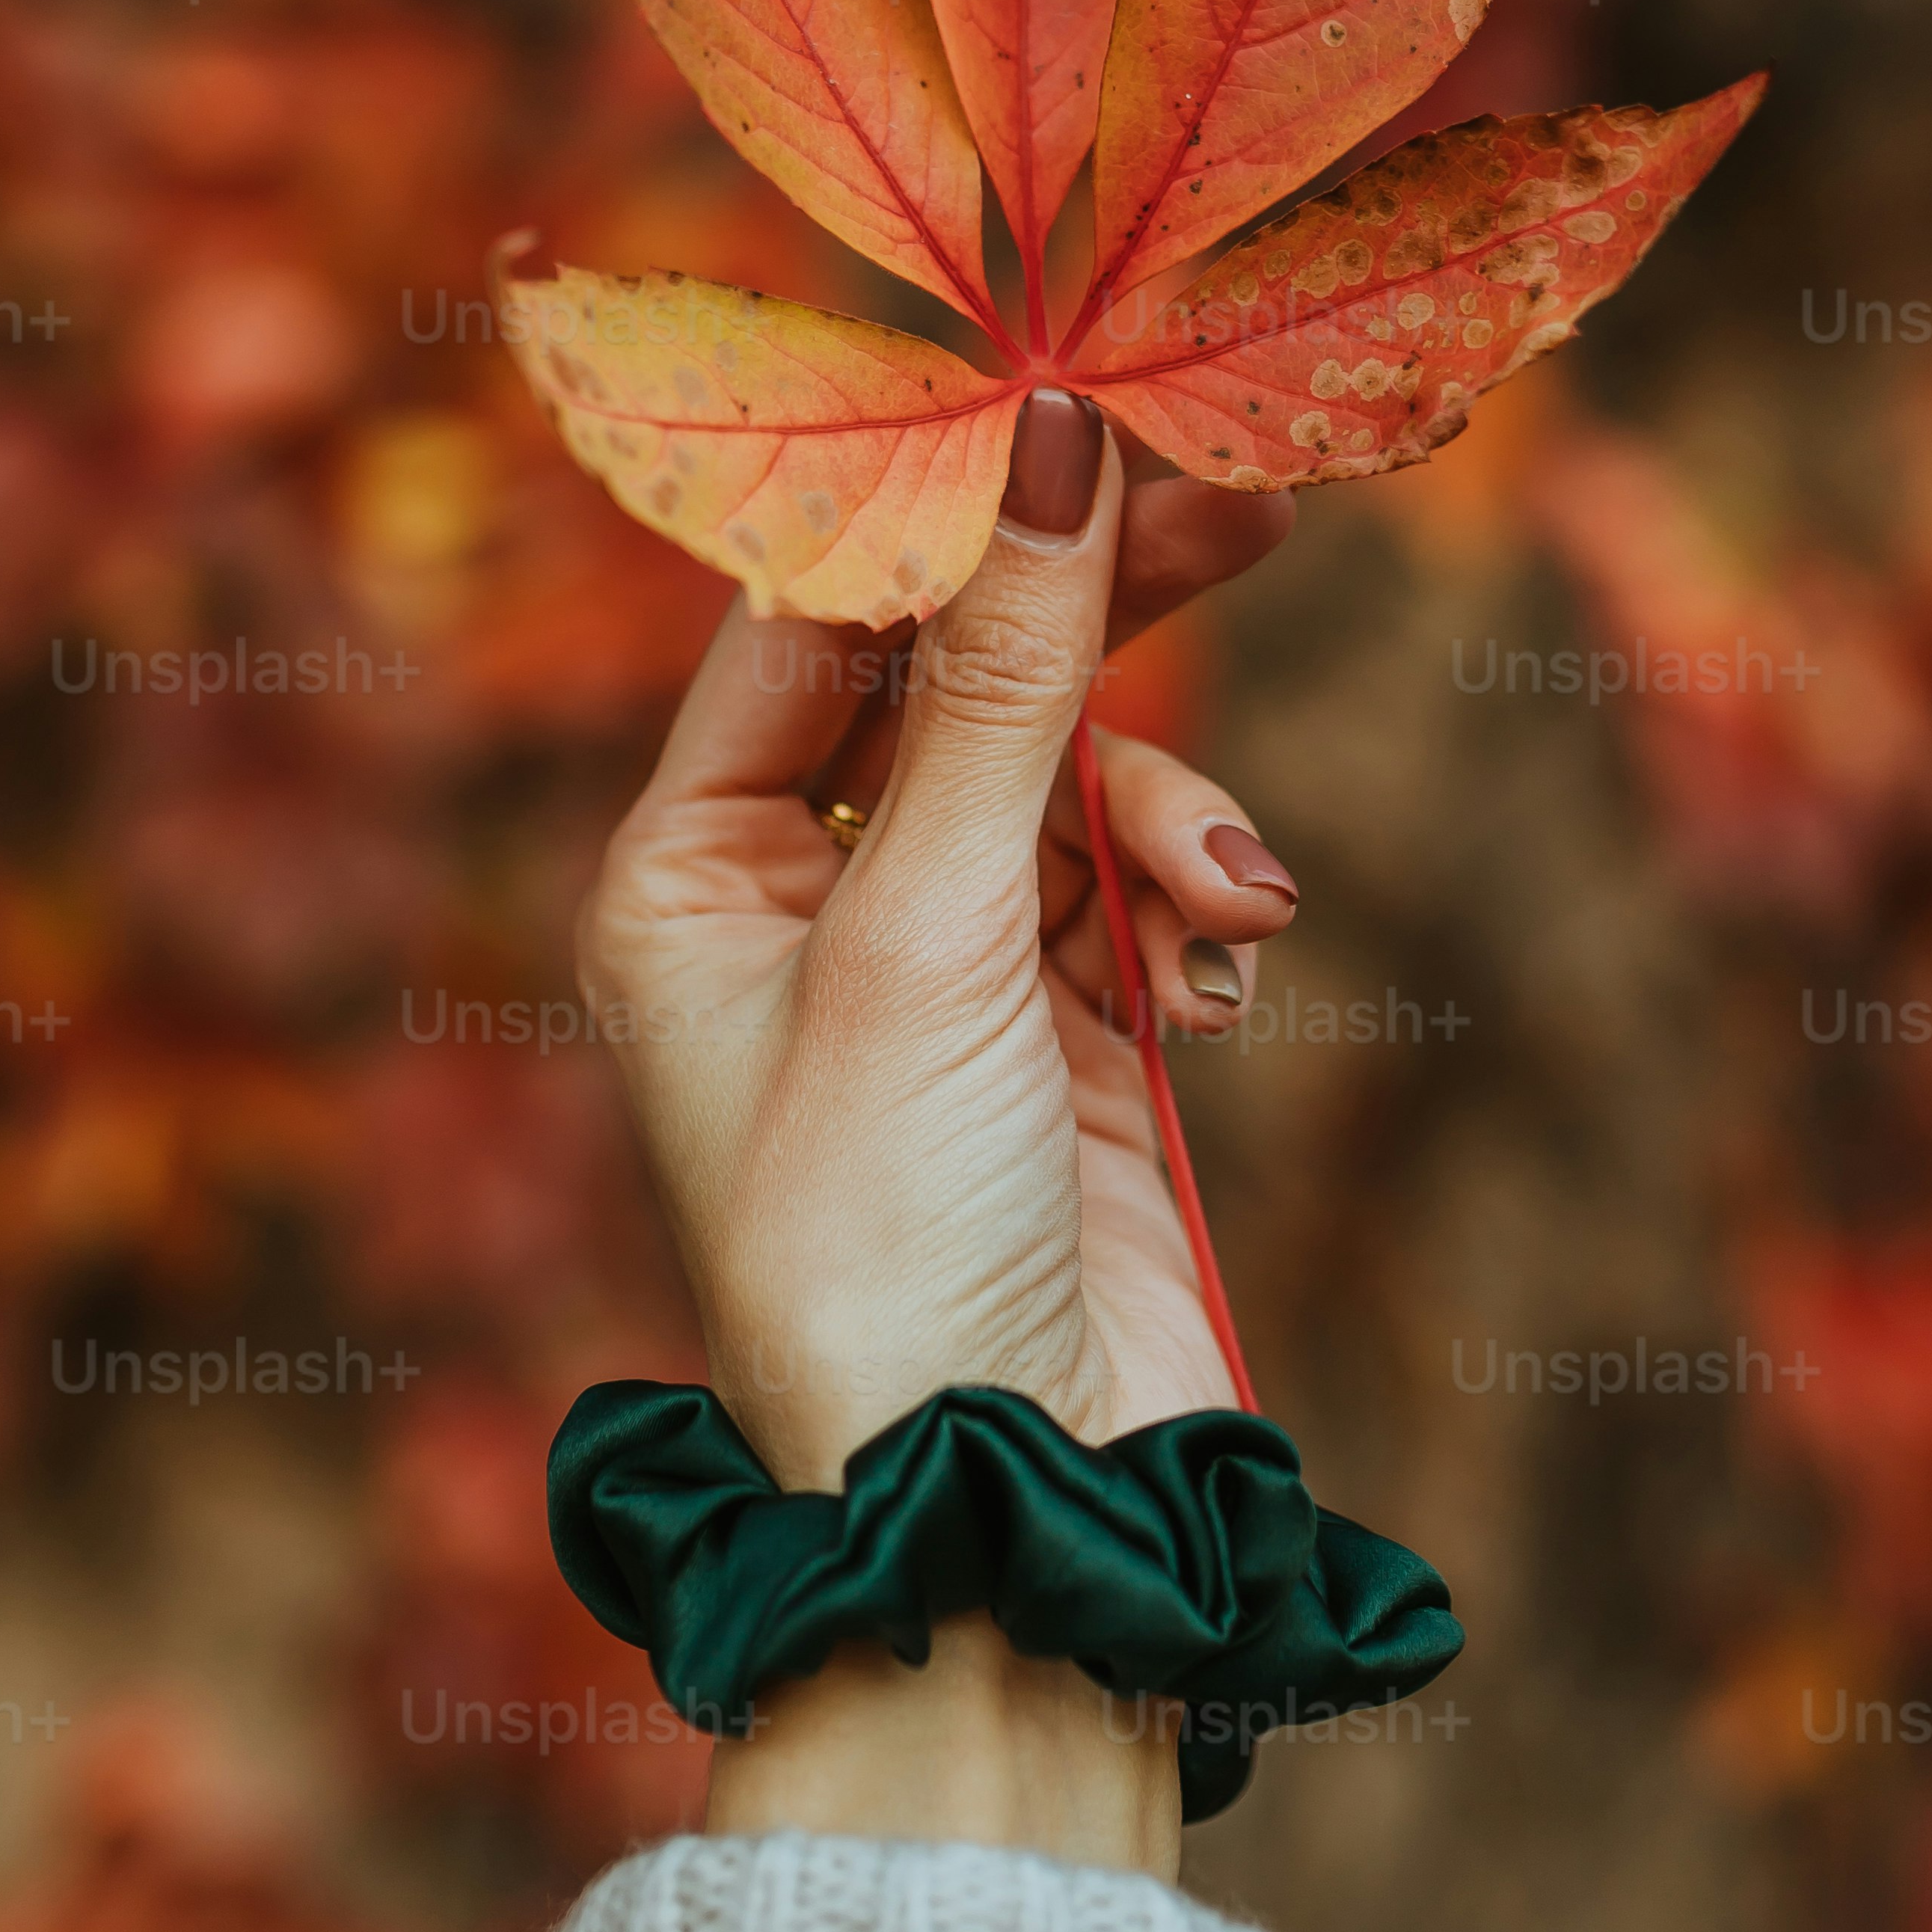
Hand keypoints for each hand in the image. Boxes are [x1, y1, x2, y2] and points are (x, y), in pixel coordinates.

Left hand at [574, 395, 1301, 1869]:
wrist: (1012, 1517)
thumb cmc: (892, 1244)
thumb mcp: (937, 937)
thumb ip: (1006, 685)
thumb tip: (1052, 438)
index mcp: (683, 876)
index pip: (813, 620)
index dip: (950, 516)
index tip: (1085, 414)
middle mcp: (790, 911)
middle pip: (960, 681)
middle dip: (1099, 628)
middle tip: (1248, 511)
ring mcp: (934, 976)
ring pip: (1076, 785)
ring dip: (1168, 823)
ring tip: (1230, 910)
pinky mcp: (1062, 1042)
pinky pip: (1141, 896)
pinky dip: (1194, 917)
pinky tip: (1223, 991)